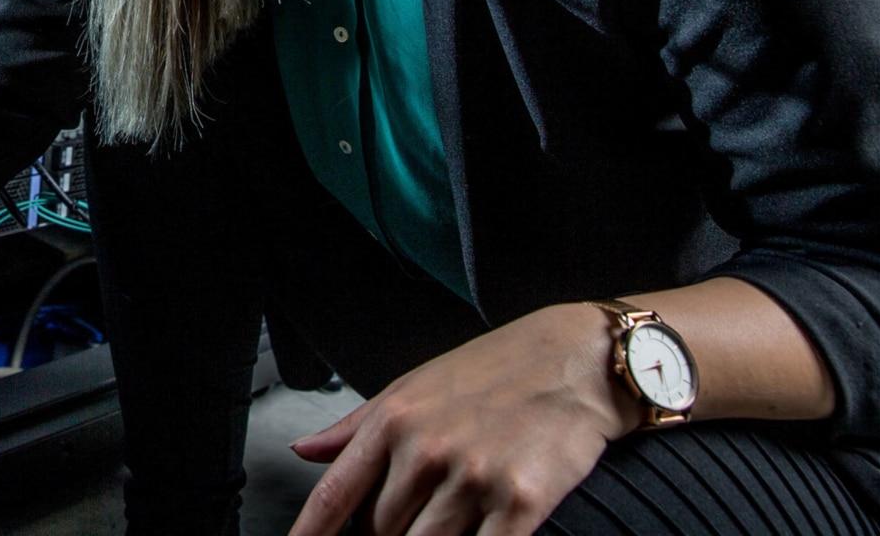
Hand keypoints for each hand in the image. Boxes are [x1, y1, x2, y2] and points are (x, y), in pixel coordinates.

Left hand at [287, 304, 637, 535]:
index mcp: (393, 421)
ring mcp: (473, 479)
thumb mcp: (413, 387)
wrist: (574, 361)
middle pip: (380, 532)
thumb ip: (356, 427)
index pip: (335, 495)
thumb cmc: (492, 372)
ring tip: (445, 521)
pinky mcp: (520, 503)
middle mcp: (426, 451)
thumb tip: (305, 450)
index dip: (310, 532)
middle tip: (407, 520)